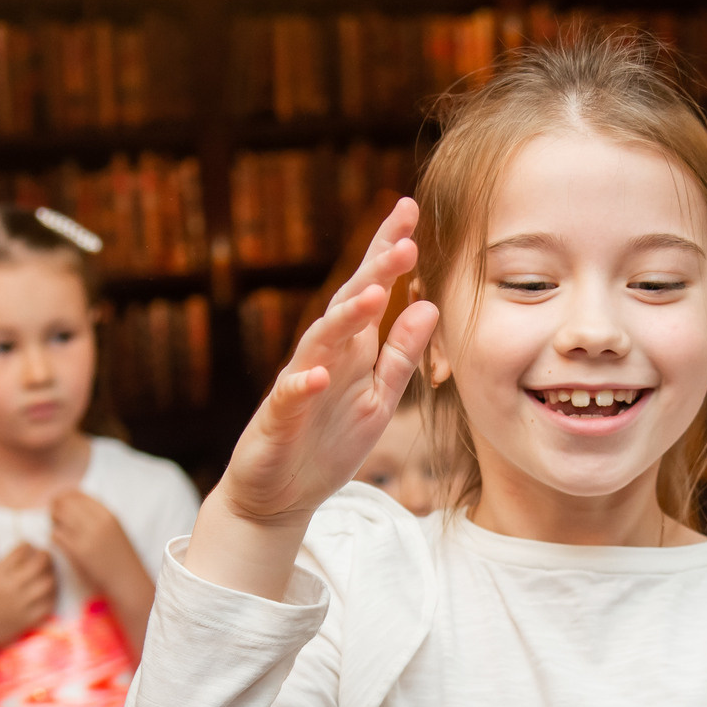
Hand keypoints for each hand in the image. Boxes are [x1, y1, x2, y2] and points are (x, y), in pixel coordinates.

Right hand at [0, 541, 53, 682]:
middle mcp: (12, 588)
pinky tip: (47, 591)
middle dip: (44, 555)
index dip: (27, 544)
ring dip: (51, 574)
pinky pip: (48, 605)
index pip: (21, 551)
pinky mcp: (27, 620)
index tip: (27, 545)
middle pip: (40, 564)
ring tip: (46, 572)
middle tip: (42, 555)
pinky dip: (52, 595)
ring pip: (48, 584)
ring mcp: (22, 605)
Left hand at [50, 490, 147, 595]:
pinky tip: (57, 540)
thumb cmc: (119, 555)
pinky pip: (56, 535)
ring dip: (53, 520)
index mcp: (108, 514)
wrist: (127, 579)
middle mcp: (99, 522)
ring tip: (56, 527)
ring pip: (59, 517)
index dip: (65, 495)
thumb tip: (73, 503)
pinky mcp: (79, 552)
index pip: (78, 495)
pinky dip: (53, 536)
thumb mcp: (114, 528)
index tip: (59, 500)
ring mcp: (88, 537)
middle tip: (53, 515)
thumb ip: (98, 515)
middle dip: (55, 506)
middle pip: (66, 503)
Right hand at [216, 198, 441, 527]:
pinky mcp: (278, 419)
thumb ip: (401, 354)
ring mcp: (298, 385)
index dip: (388, 253)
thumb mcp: (378, 398)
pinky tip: (317, 374)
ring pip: (319, 344)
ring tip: (371, 296)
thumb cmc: (329, 443)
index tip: (411, 210)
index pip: (369, 290)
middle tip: (405, 241)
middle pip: (347, 305)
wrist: (278, 495)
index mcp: (350, 350)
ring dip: (343, 320)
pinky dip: (301, 384)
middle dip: (374, 273)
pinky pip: (289, 398)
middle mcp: (323, 357)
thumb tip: (428, 303)